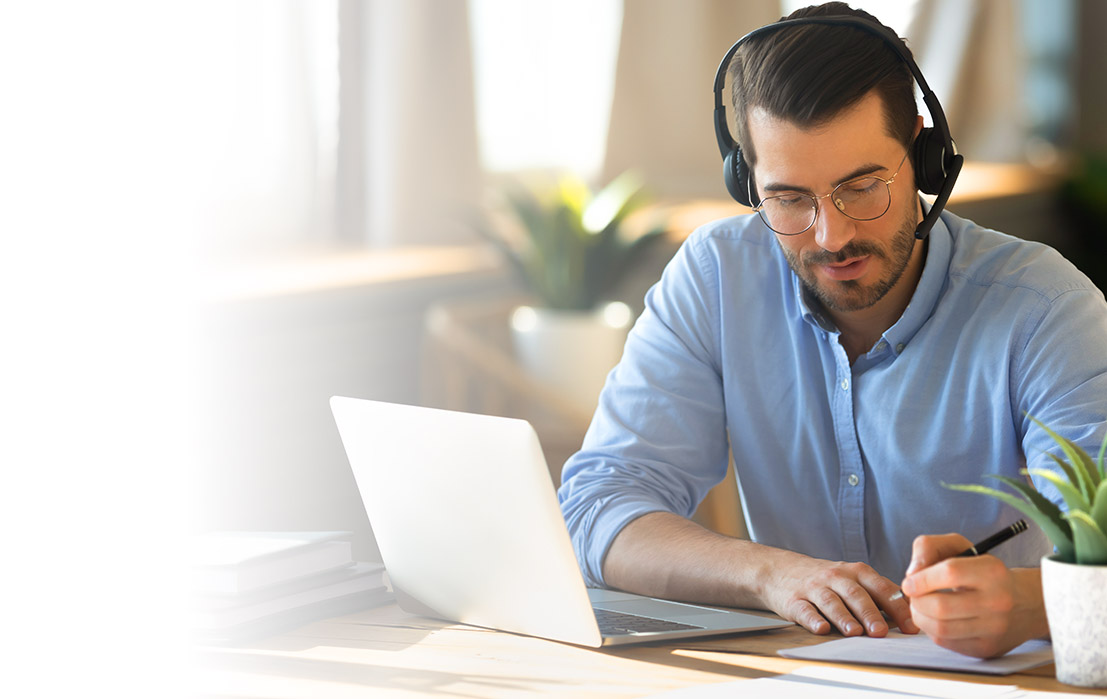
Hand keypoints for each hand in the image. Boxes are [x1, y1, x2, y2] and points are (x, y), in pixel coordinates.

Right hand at [759, 549, 918, 637]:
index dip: (897, 607)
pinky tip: (821, 629)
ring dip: (843, 617)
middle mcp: (836, 577)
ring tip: (854, 632)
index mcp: (856, 572)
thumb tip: (913, 615)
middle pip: (855, 594)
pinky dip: (813, 619)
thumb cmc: (826, 580)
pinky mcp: (794, 600)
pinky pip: (804, 610)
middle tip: (881, 632)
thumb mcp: (853, 578)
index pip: (881, 587)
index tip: (910, 627)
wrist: (780, 570)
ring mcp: (814, 588)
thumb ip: (879, 593)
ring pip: (831, 601)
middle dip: (869, 613)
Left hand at [900, 533, 1046, 657]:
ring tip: (921, 606)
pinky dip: (931, 629)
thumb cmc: (981, 571)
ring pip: (940, 628)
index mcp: (992, 571)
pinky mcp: (986, 648)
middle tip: (913, 595)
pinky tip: (935, 619)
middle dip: (916, 601)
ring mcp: (994, 628)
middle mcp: (998, 601)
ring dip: (920, 616)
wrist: (1024, 603)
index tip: (908, 582)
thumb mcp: (959, 547)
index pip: (950, 572)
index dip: (922, 578)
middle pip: (940, 606)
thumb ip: (929, 547)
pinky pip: (945, 642)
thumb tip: (911, 574)